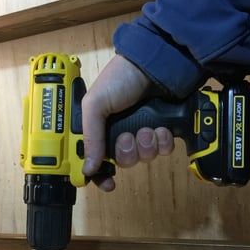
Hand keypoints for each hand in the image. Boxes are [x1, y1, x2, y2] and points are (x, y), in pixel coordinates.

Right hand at [81, 55, 174, 190]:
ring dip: (145, 146)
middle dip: (126, 153)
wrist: (152, 65)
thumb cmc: (119, 79)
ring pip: (144, 158)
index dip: (101, 175)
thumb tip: (87, 169)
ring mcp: (141, 132)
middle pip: (123, 162)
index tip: (109, 184)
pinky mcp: (161, 130)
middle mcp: (119, 133)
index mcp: (100, 129)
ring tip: (146, 129)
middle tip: (127, 137)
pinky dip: (162, 142)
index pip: (97, 160)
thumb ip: (90, 138)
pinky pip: (163, 150)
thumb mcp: (94, 105)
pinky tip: (160, 129)